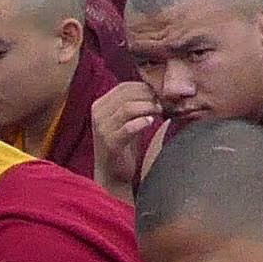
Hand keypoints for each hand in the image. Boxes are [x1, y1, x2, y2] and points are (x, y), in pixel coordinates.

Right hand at [91, 80, 164, 194]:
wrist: (112, 175)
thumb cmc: (124, 145)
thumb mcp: (126, 120)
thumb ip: (135, 104)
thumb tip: (158, 90)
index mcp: (100, 104)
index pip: (125, 86)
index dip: (146, 87)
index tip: (161, 95)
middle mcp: (98, 113)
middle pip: (127, 94)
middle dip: (149, 96)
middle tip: (165, 103)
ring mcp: (102, 128)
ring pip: (128, 108)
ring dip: (148, 107)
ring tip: (161, 112)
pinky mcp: (110, 143)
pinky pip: (128, 127)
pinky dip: (142, 123)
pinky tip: (152, 122)